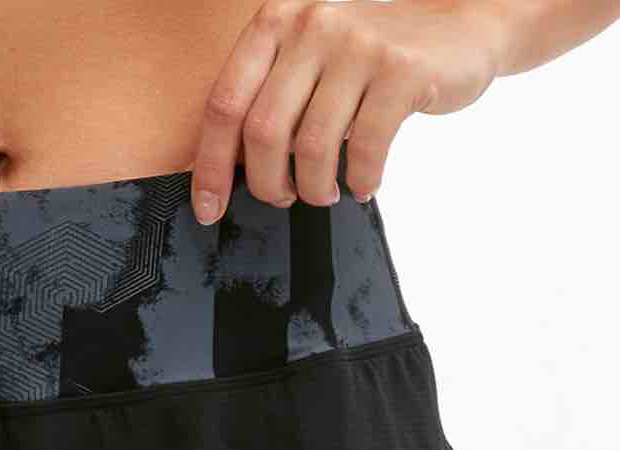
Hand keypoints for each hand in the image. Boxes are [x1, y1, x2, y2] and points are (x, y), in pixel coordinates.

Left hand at [189, 0, 508, 223]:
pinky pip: (364, 151)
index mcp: (277, 21)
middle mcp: (312, 24)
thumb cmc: (375, 57)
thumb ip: (274, 96)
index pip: (224, 103)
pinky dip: (361, 181)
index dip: (211, 166)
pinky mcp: (401, 70)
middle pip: (263, 133)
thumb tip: (231, 169)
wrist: (462, 24)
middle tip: (284, 198)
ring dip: (315, 189)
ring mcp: (357, 44)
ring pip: (312, 148)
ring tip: (327, 194)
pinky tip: (364, 184)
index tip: (209, 208)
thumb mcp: (313, 58)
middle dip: (268, 185)